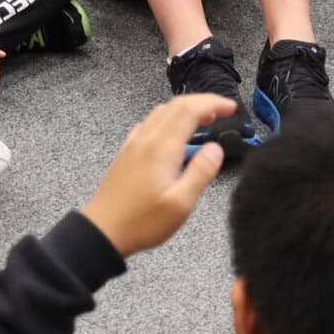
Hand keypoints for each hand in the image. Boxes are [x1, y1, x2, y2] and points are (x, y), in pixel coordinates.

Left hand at [81, 93, 234, 257]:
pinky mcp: (127, 154)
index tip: (230, 107)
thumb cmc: (141, 222)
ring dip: (185, 110)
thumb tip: (216, 150)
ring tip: (203, 121)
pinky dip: (168, 120)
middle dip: (202, 102)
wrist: (103, 231)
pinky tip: (173, 135)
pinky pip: (149, 125)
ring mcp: (134, 145)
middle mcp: (146, 140)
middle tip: (221, 111)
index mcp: (162, 148)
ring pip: (161, 112)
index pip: (190, 110)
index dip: (213, 103)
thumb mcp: (181, 204)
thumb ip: (201, 172)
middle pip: (175, 105)